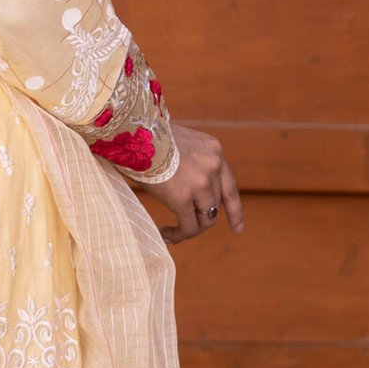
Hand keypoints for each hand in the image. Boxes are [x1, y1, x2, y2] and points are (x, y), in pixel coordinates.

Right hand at [141, 123, 242, 243]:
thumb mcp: (178, 143)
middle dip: (201, 220)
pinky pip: (188, 227)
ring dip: (190, 229)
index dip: (234, 210)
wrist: (131, 131)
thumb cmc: (144, 136)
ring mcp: (201, 183)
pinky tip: (165, 234)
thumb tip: (181, 182)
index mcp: (213, 150)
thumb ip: (189, 161)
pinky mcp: (183, 197)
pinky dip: (178, 235)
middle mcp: (213, 166)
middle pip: (216, 205)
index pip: (229, 186)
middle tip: (185, 229)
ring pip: (205, 219)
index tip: (237, 228)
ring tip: (171, 232)